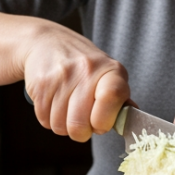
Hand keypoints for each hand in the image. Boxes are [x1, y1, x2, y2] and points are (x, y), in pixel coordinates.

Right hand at [20, 22, 129, 141]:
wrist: (48, 42)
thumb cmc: (84, 66)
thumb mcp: (108, 75)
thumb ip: (119, 99)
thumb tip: (133, 119)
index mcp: (111, 71)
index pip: (112, 97)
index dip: (104, 121)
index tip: (100, 125)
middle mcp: (87, 70)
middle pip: (79, 125)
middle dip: (80, 131)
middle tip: (82, 120)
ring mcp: (62, 76)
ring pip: (60, 126)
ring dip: (63, 124)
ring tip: (67, 107)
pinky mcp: (41, 83)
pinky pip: (44, 120)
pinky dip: (48, 118)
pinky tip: (54, 102)